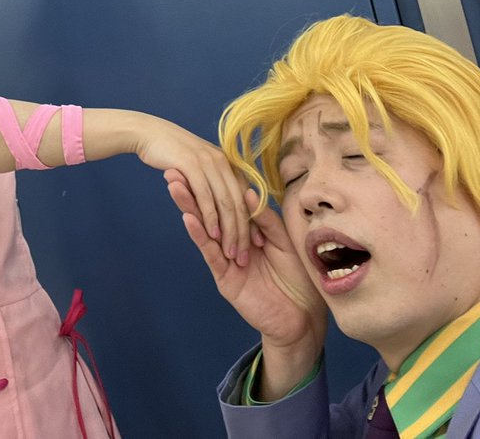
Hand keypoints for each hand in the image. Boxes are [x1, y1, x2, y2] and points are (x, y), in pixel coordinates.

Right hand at [132, 119, 250, 261]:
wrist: (150, 132)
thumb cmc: (173, 152)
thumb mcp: (200, 164)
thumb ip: (214, 180)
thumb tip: (226, 204)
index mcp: (228, 163)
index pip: (247, 198)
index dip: (254, 222)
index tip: (258, 244)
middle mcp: (223, 162)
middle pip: (240, 203)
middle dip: (243, 232)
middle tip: (245, 257)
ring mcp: (209, 163)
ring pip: (226, 203)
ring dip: (229, 231)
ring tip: (231, 252)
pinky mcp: (192, 165)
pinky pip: (206, 197)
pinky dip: (211, 218)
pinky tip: (212, 234)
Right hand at [166, 172, 325, 353]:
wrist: (305, 316)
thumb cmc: (300, 277)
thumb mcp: (285, 240)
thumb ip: (266, 219)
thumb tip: (247, 192)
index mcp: (248, 233)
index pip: (226, 205)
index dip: (213, 186)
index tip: (197, 163)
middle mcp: (233, 243)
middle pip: (209, 213)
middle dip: (192, 192)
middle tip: (174, 170)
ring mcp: (227, 260)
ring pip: (204, 229)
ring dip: (188, 208)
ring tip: (174, 187)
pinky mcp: (225, 277)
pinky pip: (211, 254)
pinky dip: (200, 235)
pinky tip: (188, 218)